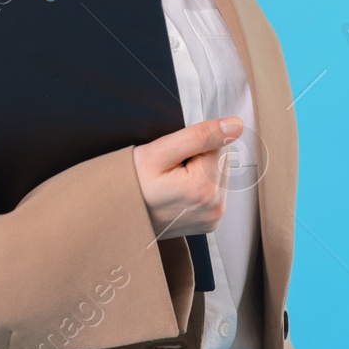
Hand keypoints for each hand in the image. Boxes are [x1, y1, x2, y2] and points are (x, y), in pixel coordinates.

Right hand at [132, 116, 241, 238]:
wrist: (112, 216)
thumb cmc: (130, 184)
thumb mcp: (159, 152)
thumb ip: (200, 136)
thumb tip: (236, 125)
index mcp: (206, 188)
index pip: (217, 144)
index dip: (192, 144)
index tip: (171, 159)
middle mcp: (215, 208)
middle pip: (220, 160)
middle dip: (197, 158)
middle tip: (168, 171)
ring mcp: (213, 218)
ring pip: (217, 174)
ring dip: (198, 172)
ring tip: (170, 183)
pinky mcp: (209, 222)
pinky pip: (212, 191)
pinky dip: (198, 187)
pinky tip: (177, 193)